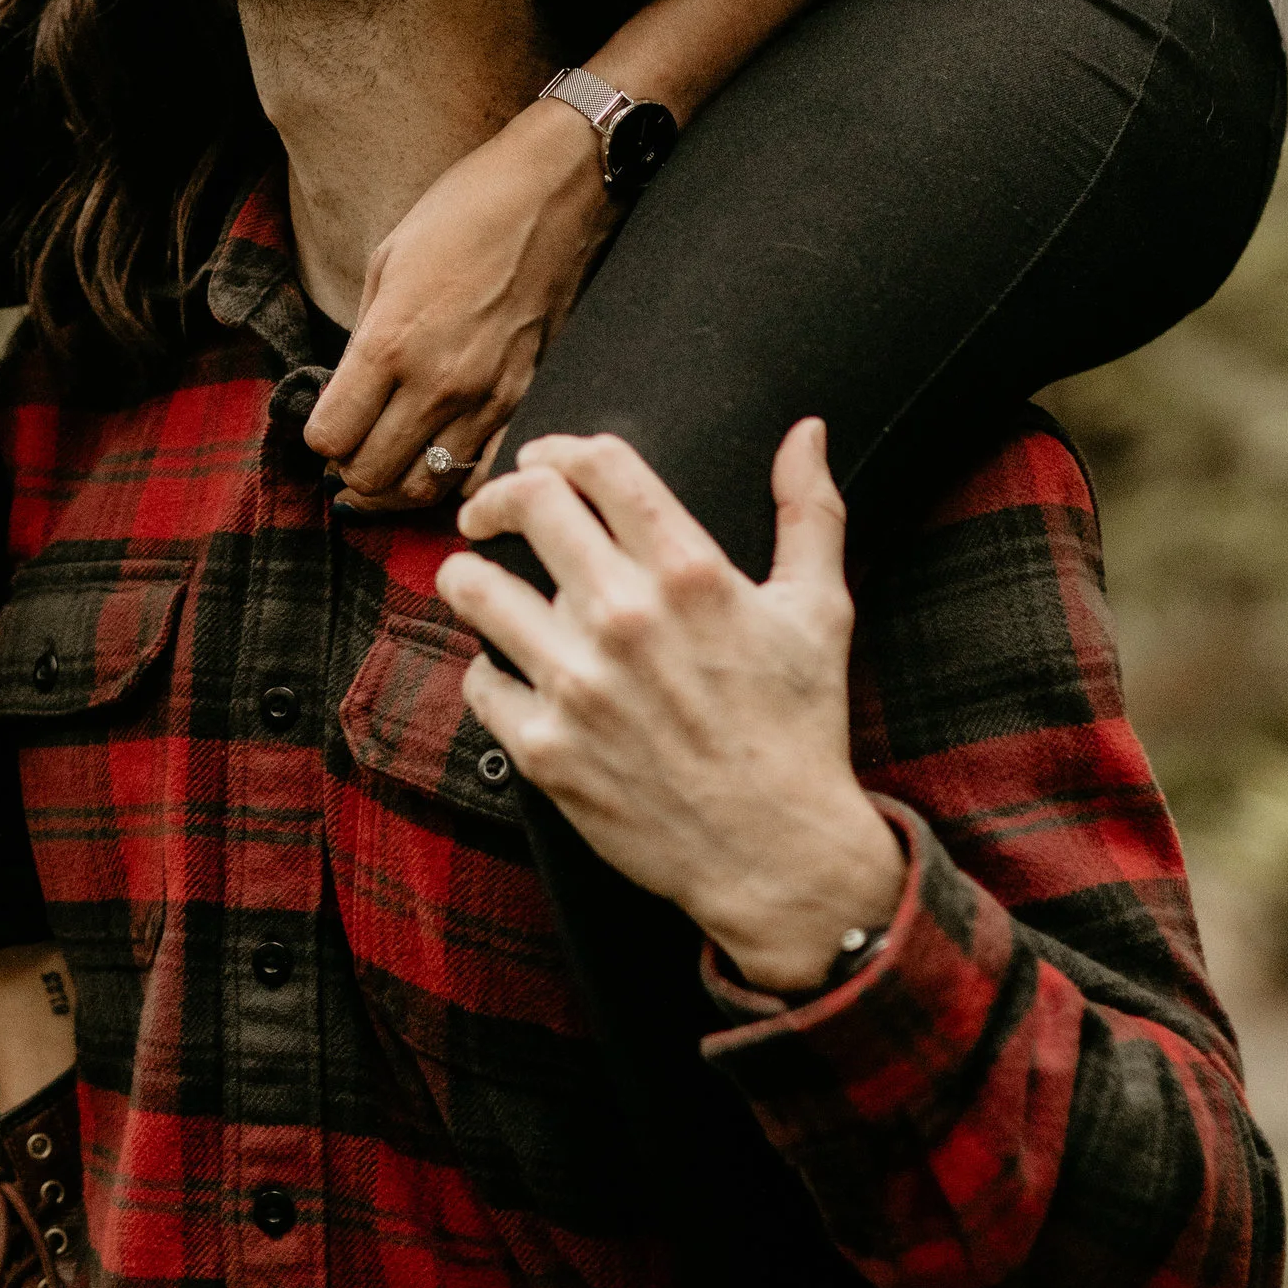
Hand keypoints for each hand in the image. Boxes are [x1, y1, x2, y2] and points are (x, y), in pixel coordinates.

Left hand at [303, 101, 618, 501]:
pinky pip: (483, 474)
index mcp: (392, 341)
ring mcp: (489, 398)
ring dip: (395, 484)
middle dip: (347, 469)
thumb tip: (347, 394)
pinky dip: (455, 481)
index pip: (331, 436)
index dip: (317, 435)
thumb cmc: (464, 211)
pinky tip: (441, 457)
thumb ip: (363, 337)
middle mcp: (439, 382)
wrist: (554, 192)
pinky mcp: (528, 398)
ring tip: (387, 459)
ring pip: (425, 490)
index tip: (324, 419)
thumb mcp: (387, 260)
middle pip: (371, 476)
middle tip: (349, 447)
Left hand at [434, 419, 902, 993]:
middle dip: (498, 494)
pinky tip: (510, 673)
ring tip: (474, 579)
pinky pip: (479, 682)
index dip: (560, 447)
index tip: (543, 460)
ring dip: (467, 574)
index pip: (598, 463)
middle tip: (491, 512)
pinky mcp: (544, 748)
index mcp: (690, 571)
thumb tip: (807, 432)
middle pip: (526, 503)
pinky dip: (490, 672)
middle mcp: (625, 617)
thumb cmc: (802, 727)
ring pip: (474, 587)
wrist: (778, 855)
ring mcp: (577, 684)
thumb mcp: (819, 609)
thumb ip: (810, 511)